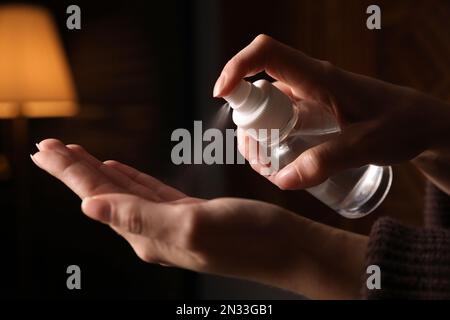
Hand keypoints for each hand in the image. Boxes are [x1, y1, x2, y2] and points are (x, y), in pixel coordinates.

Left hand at [31, 138, 367, 298]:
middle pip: (103, 194)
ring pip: (122, 191)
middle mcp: (152, 232)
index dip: (70, 173)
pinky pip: (147, 192)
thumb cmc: (249, 238)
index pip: (97, 198)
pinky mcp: (187, 214)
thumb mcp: (192, 226)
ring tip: (76, 155)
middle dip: (74, 169)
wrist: (286, 248)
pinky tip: (119, 169)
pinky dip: (130, 179)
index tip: (45, 151)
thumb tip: (90, 209)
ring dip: (97, 172)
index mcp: (147, 234)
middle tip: (49, 147)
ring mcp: (170, 223)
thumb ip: (139, 218)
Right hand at [214, 35, 449, 192]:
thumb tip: (281, 178)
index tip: (221, 95)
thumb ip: (325, 162)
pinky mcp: (311, 110)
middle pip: (258, 87)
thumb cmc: (400, 125)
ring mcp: (308, 96)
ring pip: (266, 106)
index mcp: (319, 78)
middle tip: (257, 158)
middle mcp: (308, 82)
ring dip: (257, 134)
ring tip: (267, 166)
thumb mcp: (366, 145)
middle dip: (246, 121)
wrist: (420, 123)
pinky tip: (280, 161)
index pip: (267, 54)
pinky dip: (271, 138)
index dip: (237, 67)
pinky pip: (279, 118)